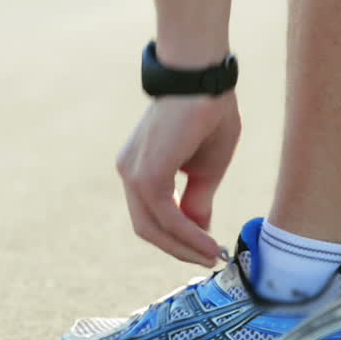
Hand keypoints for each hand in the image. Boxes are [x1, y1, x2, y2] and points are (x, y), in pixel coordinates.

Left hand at [116, 92, 240, 265]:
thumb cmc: (209, 114)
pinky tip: (208, 242)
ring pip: (154, 227)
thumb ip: (197, 199)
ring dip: (184, 246)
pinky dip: (188, 234)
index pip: (152, 215)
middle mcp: (129, 172)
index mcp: (140, 167)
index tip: (207, 248)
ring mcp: (133, 173)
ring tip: (211, 255)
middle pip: (147, 227)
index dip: (179, 237)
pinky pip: (167, 216)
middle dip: (178, 248)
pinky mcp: (146, 174)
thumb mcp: (206, 168)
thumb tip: (199, 230)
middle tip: (208, 258)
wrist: (204, 81)